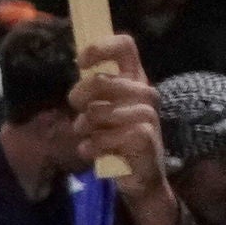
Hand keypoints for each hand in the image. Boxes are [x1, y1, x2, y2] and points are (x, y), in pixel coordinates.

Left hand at [67, 37, 175, 224]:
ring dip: (85, 128)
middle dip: (79, 98)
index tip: (81, 61)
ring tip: (92, 137)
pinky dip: (92, 147)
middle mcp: (145, 93)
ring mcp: (148, 115)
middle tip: (80, 112)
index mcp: (134, 80)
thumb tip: (77, 64)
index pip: (125, 46)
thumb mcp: (100, 110)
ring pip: (98, 112)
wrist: (140, 177)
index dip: (100, 47)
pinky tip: (98, 153)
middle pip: (102, 81)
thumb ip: (91, 90)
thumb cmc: (115, 138)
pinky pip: (103, 137)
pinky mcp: (144, 137)